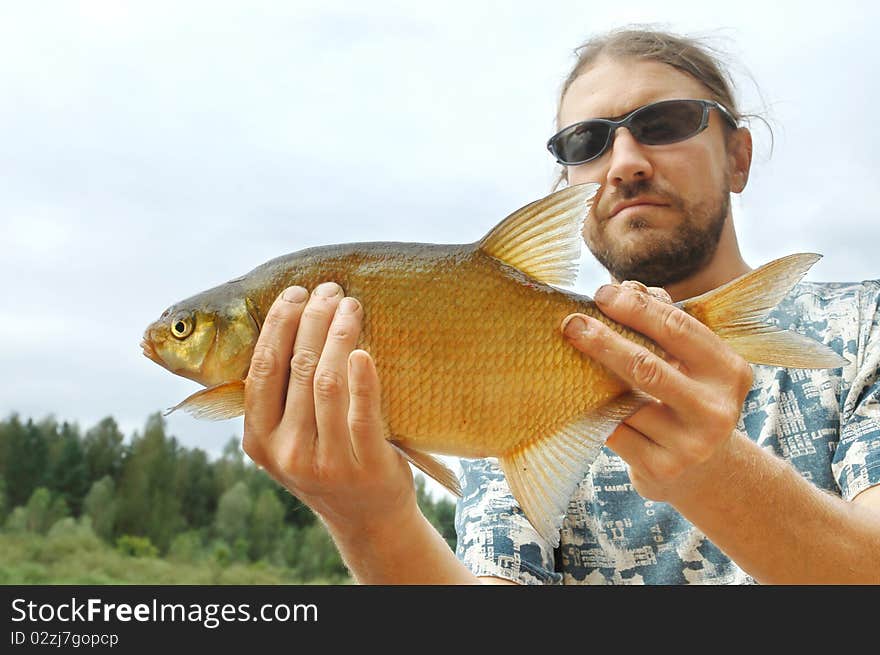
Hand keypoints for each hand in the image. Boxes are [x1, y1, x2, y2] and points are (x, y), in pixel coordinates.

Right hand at [241, 282, 415, 536]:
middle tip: (330, 289)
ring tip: (352, 306)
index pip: (262, 370)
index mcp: (259, 441)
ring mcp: (325, 462)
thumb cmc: (329, 463)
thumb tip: (288, 323)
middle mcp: (286, 452)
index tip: (294, 293)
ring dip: (339, 335)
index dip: (278, 326)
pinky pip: (363, 413)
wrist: (369, 519)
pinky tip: (364, 350)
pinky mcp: (365, 467)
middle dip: (312, 319)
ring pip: (327, 383)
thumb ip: (282, 399)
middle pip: (296, 368)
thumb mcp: (290, 440)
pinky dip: (363, 378)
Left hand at [562, 281, 753, 503]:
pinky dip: (596, 414)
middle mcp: (716, 409)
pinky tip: (585, 404)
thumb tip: (624, 289)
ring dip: (595, 382)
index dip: (637, 308)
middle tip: (572, 323)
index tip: (602, 295)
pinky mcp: (662, 468)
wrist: (703, 473)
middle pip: (646, 367)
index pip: (678, 329)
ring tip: (576, 365)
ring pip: (624, 403)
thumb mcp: (691, 364)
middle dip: (604, 341)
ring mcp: (690, 444)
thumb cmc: (687, 400)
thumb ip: (664, 325)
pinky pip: (613, 431)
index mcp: (729, 371)